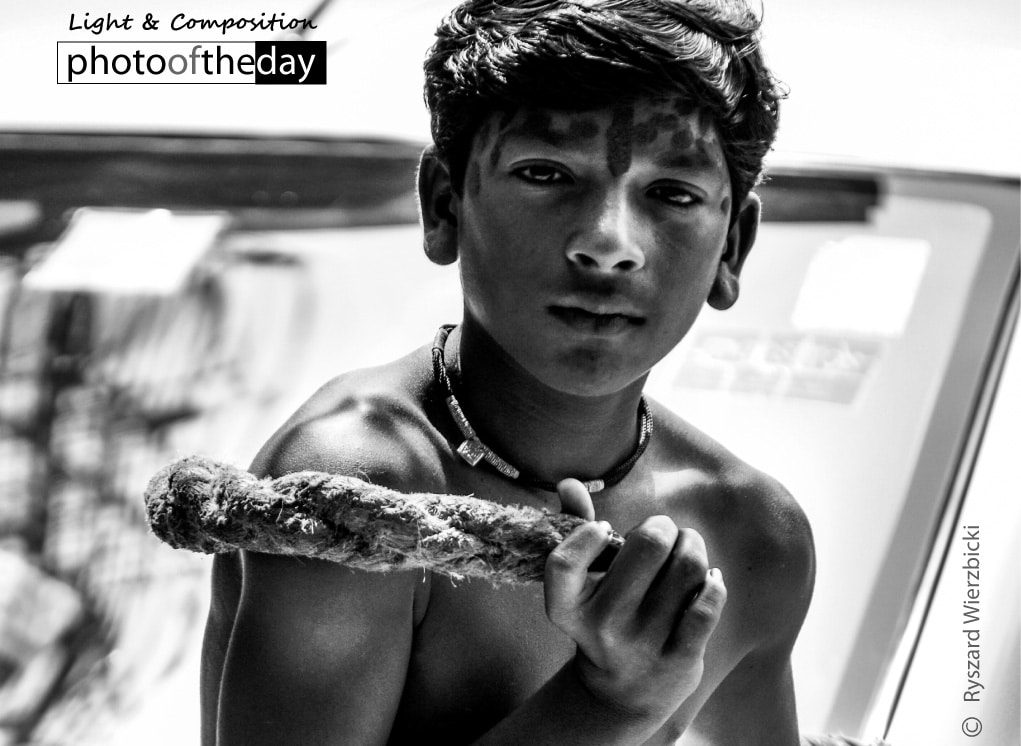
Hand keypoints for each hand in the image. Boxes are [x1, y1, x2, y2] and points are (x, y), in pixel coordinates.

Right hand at [544, 479, 726, 722]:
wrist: (623, 694)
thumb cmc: (603, 617)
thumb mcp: (582, 583)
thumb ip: (575, 528)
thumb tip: (569, 481)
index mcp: (568, 609)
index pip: (563, 563)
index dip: (585, 535)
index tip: (604, 530)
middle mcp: (603, 628)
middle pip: (647, 546)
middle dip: (662, 526)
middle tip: (662, 532)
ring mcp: (643, 645)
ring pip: (686, 568)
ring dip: (693, 547)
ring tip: (687, 549)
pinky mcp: (680, 658)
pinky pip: (707, 604)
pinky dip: (713, 582)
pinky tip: (707, 579)